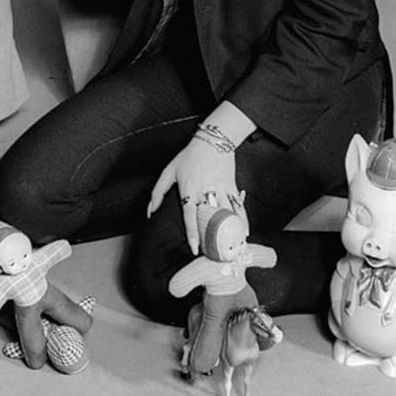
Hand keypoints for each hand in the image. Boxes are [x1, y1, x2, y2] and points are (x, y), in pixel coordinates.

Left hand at [146, 138, 238, 253]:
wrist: (214, 139)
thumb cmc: (189, 155)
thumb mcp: (169, 170)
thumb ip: (158, 192)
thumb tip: (150, 212)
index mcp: (189, 188)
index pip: (190, 214)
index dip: (192, 232)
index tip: (194, 248)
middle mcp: (205, 190)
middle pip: (210, 219)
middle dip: (214, 238)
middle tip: (216, 256)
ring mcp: (221, 189)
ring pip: (227, 214)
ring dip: (230, 232)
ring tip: (233, 249)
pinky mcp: (232, 186)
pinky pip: (239, 206)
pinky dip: (243, 220)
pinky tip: (245, 233)